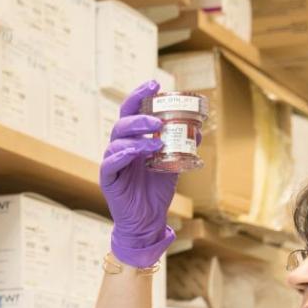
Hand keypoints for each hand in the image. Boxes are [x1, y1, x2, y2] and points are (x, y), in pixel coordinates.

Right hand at [101, 81, 177, 267]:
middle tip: (158, 118)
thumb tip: (198, 129)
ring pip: (116, 141)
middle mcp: (121, 148)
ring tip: (155, 140)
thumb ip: (181, 147)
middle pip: (122, 122)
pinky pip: (109, 164)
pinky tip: (135, 152)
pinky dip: (122, 155)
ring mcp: (113, 163)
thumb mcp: (172, 165)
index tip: (154, 84)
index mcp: (134, 140)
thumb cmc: (155, 193)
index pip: (132, 112)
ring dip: (136, 136)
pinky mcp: (108, 180)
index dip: (140, 96)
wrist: (147, 222)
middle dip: (139, 115)